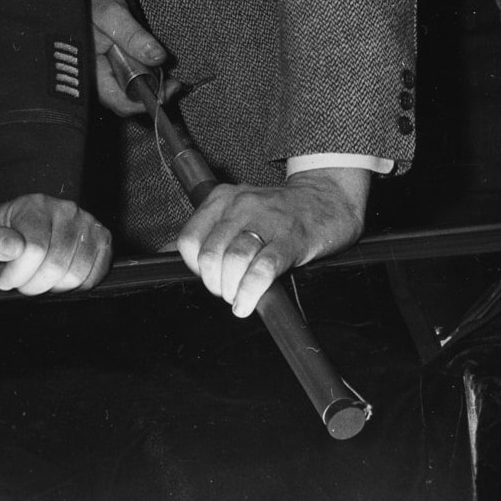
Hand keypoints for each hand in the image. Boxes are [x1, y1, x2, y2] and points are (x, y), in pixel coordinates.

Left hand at [0, 196, 112, 295]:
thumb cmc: (7, 237)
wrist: (28, 225)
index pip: (34, 249)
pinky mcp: (103, 238)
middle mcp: (66, 210)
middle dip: (33, 285)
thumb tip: (9, 257)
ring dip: (53, 287)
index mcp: (34, 206)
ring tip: (40, 278)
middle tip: (22, 282)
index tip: (5, 279)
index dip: (17, 275)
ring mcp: (88, 223)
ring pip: (76, 274)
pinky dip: (75, 286)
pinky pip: (95, 275)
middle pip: (56, 265)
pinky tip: (59, 278)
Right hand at [92, 0, 165, 116]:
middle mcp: (95, 79)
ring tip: (163, 70)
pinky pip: (127, 80)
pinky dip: (142, 75)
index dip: (146, 100)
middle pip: (126, 100)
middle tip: (173, 80)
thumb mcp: (112, 13)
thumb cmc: (89, 2)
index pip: (120, 101)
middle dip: (151, 92)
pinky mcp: (109, 69)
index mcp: (90, 72)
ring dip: (148, 83)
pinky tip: (152, 64)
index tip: (170, 89)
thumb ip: (132, 35)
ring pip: (128, 91)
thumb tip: (157, 56)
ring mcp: (102, 76)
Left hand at [177, 168, 368, 317]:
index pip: (190, 240)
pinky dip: (251, 291)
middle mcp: (241, 205)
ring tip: (239, 298)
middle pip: (211, 256)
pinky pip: (262, 269)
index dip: (195, 268)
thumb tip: (172, 256)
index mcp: (223, 198)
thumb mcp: (238, 211)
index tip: (210, 276)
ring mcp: (267, 220)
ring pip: (233, 262)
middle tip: (227, 291)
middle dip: (215, 284)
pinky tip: (249, 302)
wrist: (328, 199)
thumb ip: (208, 232)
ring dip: (232, 290)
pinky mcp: (291, 238)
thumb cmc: (280, 212)